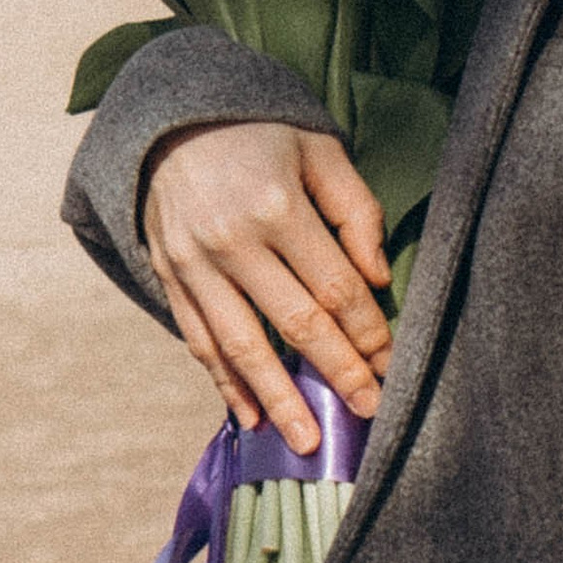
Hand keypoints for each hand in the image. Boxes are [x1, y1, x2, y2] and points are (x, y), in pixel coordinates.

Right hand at [139, 121, 393, 452]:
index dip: (368, 333)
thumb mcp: (317, 148)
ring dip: (279, 398)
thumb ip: (354, 208)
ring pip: (243, 346)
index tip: (392, 367)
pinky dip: (225, 384)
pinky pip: (200, 342)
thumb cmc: (258, 134)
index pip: (335, 287)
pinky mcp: (170, 279)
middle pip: (296, 324)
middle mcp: (234, 241)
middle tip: (368, 413)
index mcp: (278, 206)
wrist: (170, 121)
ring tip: (307, 441)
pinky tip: (251, 416)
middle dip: (338, 374)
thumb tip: (378, 278)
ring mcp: (195, 265)